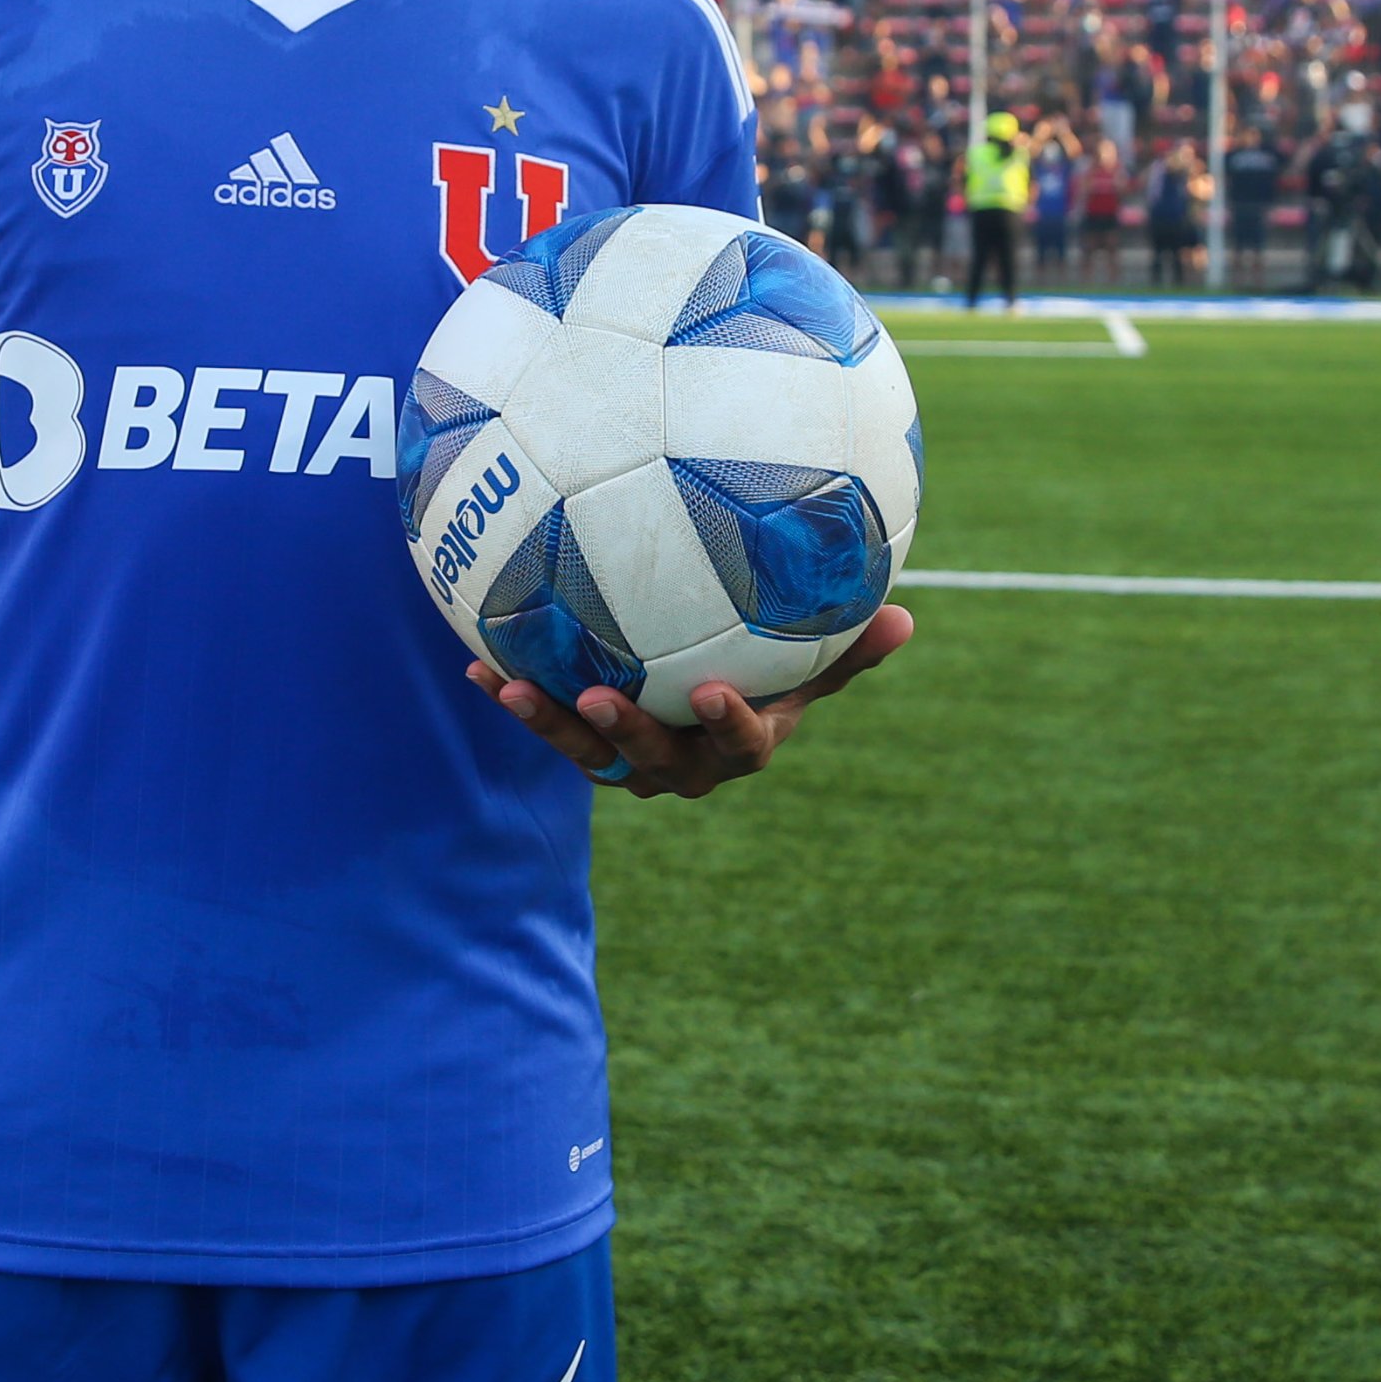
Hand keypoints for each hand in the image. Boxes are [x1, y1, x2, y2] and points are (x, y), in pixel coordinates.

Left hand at [468, 603, 912, 798]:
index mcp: (741, 742)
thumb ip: (849, 648)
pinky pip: (547, 724)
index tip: (708, 690)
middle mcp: (684, 762)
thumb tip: (906, 618)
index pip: (743, 744)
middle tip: (598, 700)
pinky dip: (513, 695)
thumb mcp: (812, 662)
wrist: (703, 700)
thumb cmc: (769, 671)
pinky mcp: (585, 744)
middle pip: (656, 760)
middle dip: (626, 734)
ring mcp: (631, 759)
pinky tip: (474, 663)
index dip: (727, 724)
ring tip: (514, 691)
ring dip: (550, 725)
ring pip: (589, 755)